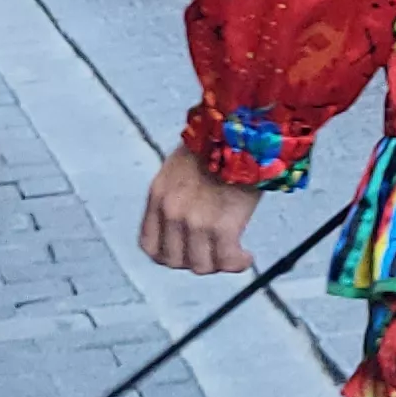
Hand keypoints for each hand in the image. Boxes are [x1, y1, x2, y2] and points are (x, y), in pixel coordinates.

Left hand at [138, 149, 262, 274]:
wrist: (242, 130)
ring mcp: (195, 221)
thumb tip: (185, 222)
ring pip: (201, 266)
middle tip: (214, 254)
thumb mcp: (179, 167)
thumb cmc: (217, 144)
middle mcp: (171, 211)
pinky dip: (237, 263)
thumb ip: (175, 197)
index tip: (187, 253)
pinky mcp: (222, 226)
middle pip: (174, 260)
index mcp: (158, 195)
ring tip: (233, 254)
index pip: (150, 246)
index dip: (169, 255)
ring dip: (218, 263)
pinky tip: (245, 257)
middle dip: (195, 261)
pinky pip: (226, 261)